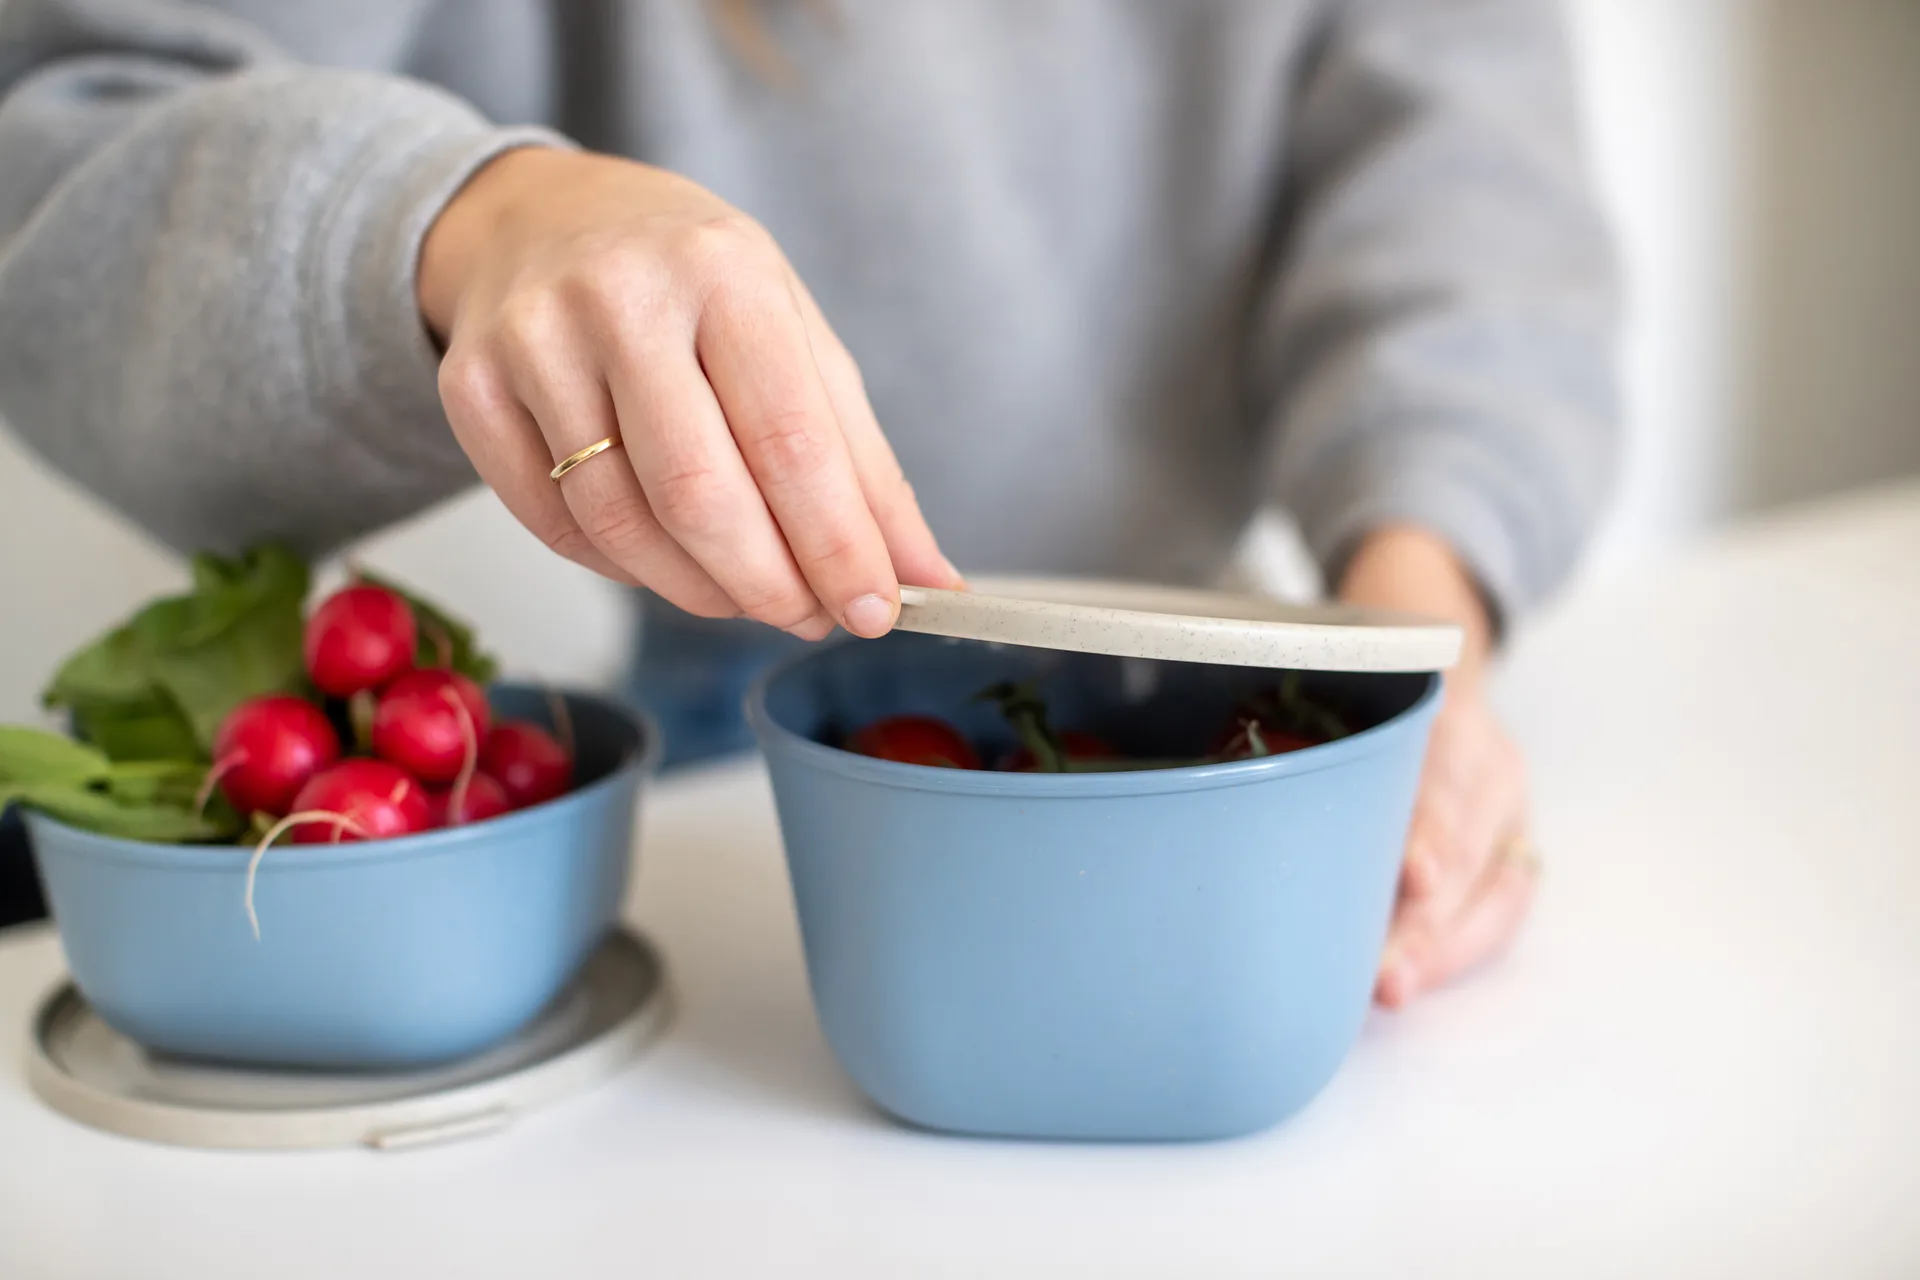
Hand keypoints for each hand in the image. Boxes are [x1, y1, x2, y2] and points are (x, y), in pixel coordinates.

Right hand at [417, 147, 960, 639]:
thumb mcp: (794, 335)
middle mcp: (620, 298)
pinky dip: (625, 569)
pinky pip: (557, 526)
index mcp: (725, 273)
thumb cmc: (688, 282)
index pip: (791, 444)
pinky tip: (665, 556)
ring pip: (622, 526)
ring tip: (746, 592)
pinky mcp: (468, 389)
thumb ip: (862, 461)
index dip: (838, 548)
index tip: (875, 612)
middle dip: (770, 587)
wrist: (537, 217)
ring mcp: (533, 343)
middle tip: (811, 618)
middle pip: (701, 497)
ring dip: (700, 590)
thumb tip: (924, 576)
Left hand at [1338, 527, 1538, 1007]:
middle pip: (1467, 848)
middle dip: (1428, 922)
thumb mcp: (1339, 694)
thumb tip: (1220, 801)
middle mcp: (1489, 763)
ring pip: (1494, 889)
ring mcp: (1509, 809)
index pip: (1444, 774)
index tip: (1413, 879)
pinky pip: (1501, 908)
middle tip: (1387, 977)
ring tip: (1397, 988)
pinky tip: (1419, 977)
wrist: (1437, 669)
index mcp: (1446, 716)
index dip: (1431, 829)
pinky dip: (1459, 949)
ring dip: (1443, 948)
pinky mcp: (1513, 847)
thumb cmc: (1368, 698)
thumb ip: (1304, 743)